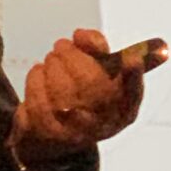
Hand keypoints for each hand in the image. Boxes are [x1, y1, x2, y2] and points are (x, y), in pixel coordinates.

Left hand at [9, 28, 144, 170]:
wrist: (51, 133)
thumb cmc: (82, 92)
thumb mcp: (98, 70)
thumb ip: (96, 47)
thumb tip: (80, 36)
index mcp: (125, 107)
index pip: (134, 92)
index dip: (135, 77)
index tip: (131, 60)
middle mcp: (105, 125)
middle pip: (92, 84)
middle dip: (72, 57)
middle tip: (61, 45)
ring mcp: (77, 133)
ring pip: (62, 92)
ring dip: (52, 66)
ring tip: (50, 59)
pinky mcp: (49, 135)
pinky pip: (39, 101)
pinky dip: (36, 79)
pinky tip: (38, 72)